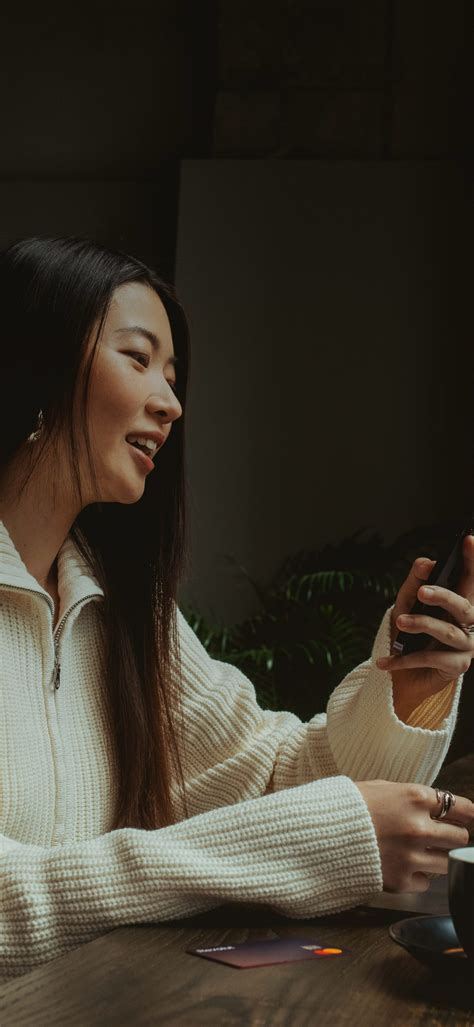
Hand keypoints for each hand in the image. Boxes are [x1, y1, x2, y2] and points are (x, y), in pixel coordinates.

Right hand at [355, 781, 473, 891]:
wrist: (318, 834)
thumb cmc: (347, 807)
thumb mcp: (382, 788)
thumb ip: (413, 799)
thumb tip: (437, 806)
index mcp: (414, 798)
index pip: (461, 807)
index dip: (466, 814)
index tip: (468, 818)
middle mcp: (418, 827)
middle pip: (460, 837)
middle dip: (453, 836)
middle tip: (442, 836)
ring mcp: (411, 856)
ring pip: (448, 862)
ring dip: (438, 857)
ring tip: (420, 851)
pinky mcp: (401, 880)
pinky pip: (426, 882)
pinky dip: (419, 876)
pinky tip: (403, 865)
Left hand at [376, 534, 473, 720]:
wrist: (402, 676)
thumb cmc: (409, 635)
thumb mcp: (406, 605)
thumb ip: (414, 583)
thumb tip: (425, 562)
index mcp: (460, 603)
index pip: (470, 579)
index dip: (472, 560)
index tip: (468, 539)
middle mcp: (469, 623)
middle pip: (464, 605)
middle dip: (443, 596)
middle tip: (422, 591)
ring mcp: (466, 646)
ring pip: (447, 632)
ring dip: (422, 625)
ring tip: (400, 622)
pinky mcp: (457, 668)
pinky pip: (431, 658)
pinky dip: (405, 659)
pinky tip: (385, 660)